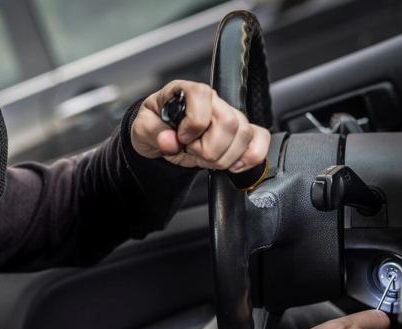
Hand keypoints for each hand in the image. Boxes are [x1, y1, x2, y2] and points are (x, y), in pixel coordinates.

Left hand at [131, 80, 270, 171]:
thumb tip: (169, 141)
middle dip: (209, 148)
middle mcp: (213, 100)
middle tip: (193, 152)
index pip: (203, 99)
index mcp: (188, 92)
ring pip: (244, 135)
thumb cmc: (155, 126)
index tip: (181, 139)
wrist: (161, 138)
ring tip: (205, 158)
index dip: (193, 126)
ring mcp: (230, 115)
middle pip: (228, 123)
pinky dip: (250, 157)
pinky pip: (260, 139)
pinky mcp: (240, 132)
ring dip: (223, 157)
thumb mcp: (141, 128)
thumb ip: (152, 132)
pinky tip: (233, 165)